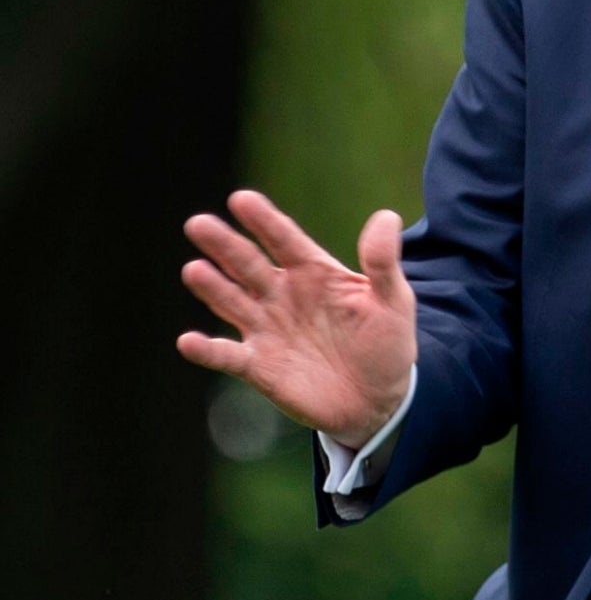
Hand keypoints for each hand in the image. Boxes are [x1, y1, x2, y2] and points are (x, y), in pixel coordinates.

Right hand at [177, 191, 416, 442]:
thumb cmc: (385, 343)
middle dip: (225, 245)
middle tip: (198, 223)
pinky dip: (208, 350)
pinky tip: (188, 341)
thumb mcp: (393, 301)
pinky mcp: (258, 365)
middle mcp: (282, 294)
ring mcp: (267, 328)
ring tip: (194, 270)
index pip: (285, 241)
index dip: (264, 221)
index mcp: (314, 273)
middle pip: (248, 265)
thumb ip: (383, 263)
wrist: (378, 400)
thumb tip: (387, 216)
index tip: (241, 199)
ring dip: (212, 287)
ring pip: (232, 302)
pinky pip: (228, 356)